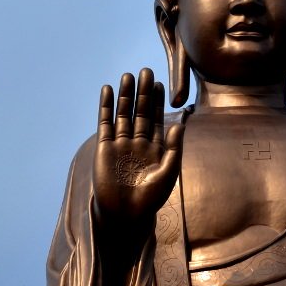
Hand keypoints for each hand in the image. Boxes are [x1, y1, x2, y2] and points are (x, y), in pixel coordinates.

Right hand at [92, 68, 183, 226]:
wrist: (125, 214)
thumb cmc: (150, 198)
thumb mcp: (168, 172)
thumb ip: (174, 148)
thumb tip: (180, 124)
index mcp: (155, 148)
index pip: (156, 119)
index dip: (157, 101)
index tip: (160, 83)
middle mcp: (138, 143)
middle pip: (140, 112)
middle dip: (143, 93)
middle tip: (146, 71)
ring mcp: (120, 144)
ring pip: (123, 114)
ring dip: (126, 96)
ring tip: (128, 76)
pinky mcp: (105, 148)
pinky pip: (106, 123)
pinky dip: (107, 107)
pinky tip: (108, 90)